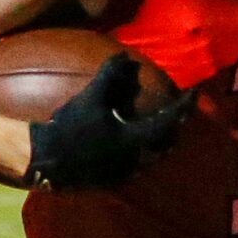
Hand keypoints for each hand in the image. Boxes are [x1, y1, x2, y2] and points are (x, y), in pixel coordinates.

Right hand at [26, 54, 191, 190]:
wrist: (45, 160)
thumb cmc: (70, 127)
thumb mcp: (91, 97)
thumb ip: (111, 76)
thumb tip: (124, 56)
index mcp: (135, 140)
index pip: (170, 121)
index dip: (184, 106)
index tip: (192, 93)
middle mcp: (135, 160)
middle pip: (166, 144)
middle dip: (174, 127)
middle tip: (177, 112)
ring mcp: (123, 174)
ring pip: (151, 157)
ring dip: (157, 141)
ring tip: (156, 125)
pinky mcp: (110, 181)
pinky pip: (135, 165)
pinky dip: (140, 150)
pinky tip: (129, 141)